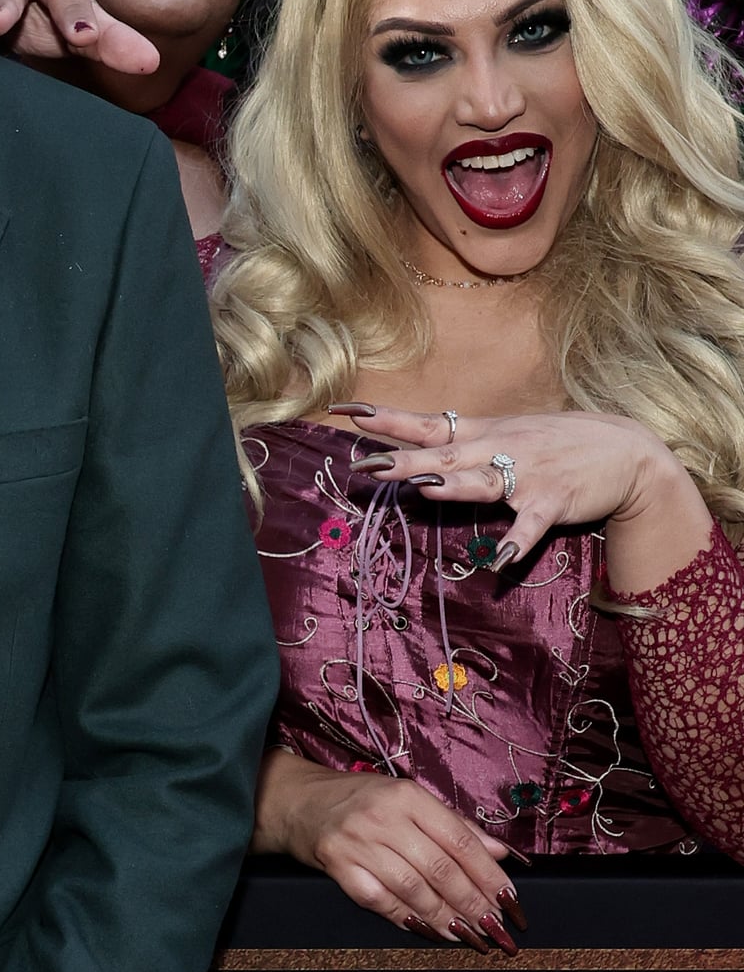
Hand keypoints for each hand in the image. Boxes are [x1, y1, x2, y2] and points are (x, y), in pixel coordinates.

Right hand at [253, 748, 519, 947]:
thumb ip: (455, 825)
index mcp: (409, 796)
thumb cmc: (361, 801)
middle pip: (440, 869)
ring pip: (412, 889)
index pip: (460, 840)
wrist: (299, 802)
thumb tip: (500, 853)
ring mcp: (357, 842)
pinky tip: (427, 930)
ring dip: (445, 918)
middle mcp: (384, 817)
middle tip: (496, 929)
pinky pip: (378, 899)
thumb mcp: (410, 800)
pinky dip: (406, 918)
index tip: (510, 900)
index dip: (488, 874)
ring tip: (470, 936)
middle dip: (473, 904)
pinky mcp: (337, 865)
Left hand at [336, 402, 711, 584]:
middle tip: (364, 464)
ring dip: (454, 485)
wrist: (626, 450)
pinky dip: (516, 542)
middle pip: (442, 453)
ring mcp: (526, 475)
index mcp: (481, 433)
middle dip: (403, 459)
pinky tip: (500, 560)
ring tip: (424, 488)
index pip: (423, 423)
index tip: (344, 411)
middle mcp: (497, 449)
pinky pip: (530, 526)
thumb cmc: (559, 443)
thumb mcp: (508, 434)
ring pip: (482, 481)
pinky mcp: (552, 502)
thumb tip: (420, 457)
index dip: (384, 419)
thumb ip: (465, 446)